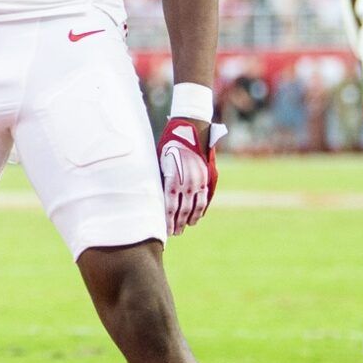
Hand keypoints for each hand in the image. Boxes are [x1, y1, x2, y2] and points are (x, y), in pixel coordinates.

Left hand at [157, 116, 225, 236]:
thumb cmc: (168, 145)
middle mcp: (188, 181)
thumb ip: (160, 181)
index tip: (163, 231)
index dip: (167, 221)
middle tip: (173, 233)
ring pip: (196, 206)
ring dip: (190, 219)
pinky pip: (206, 198)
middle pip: (183, 210)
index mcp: (173, 178)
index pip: (169, 207)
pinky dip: (201, 210)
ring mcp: (200, 180)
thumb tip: (154, 201)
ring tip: (184, 227)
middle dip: (178, 224)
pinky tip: (196, 217)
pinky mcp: (209, 177)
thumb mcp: (159, 162)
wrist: (190, 128)